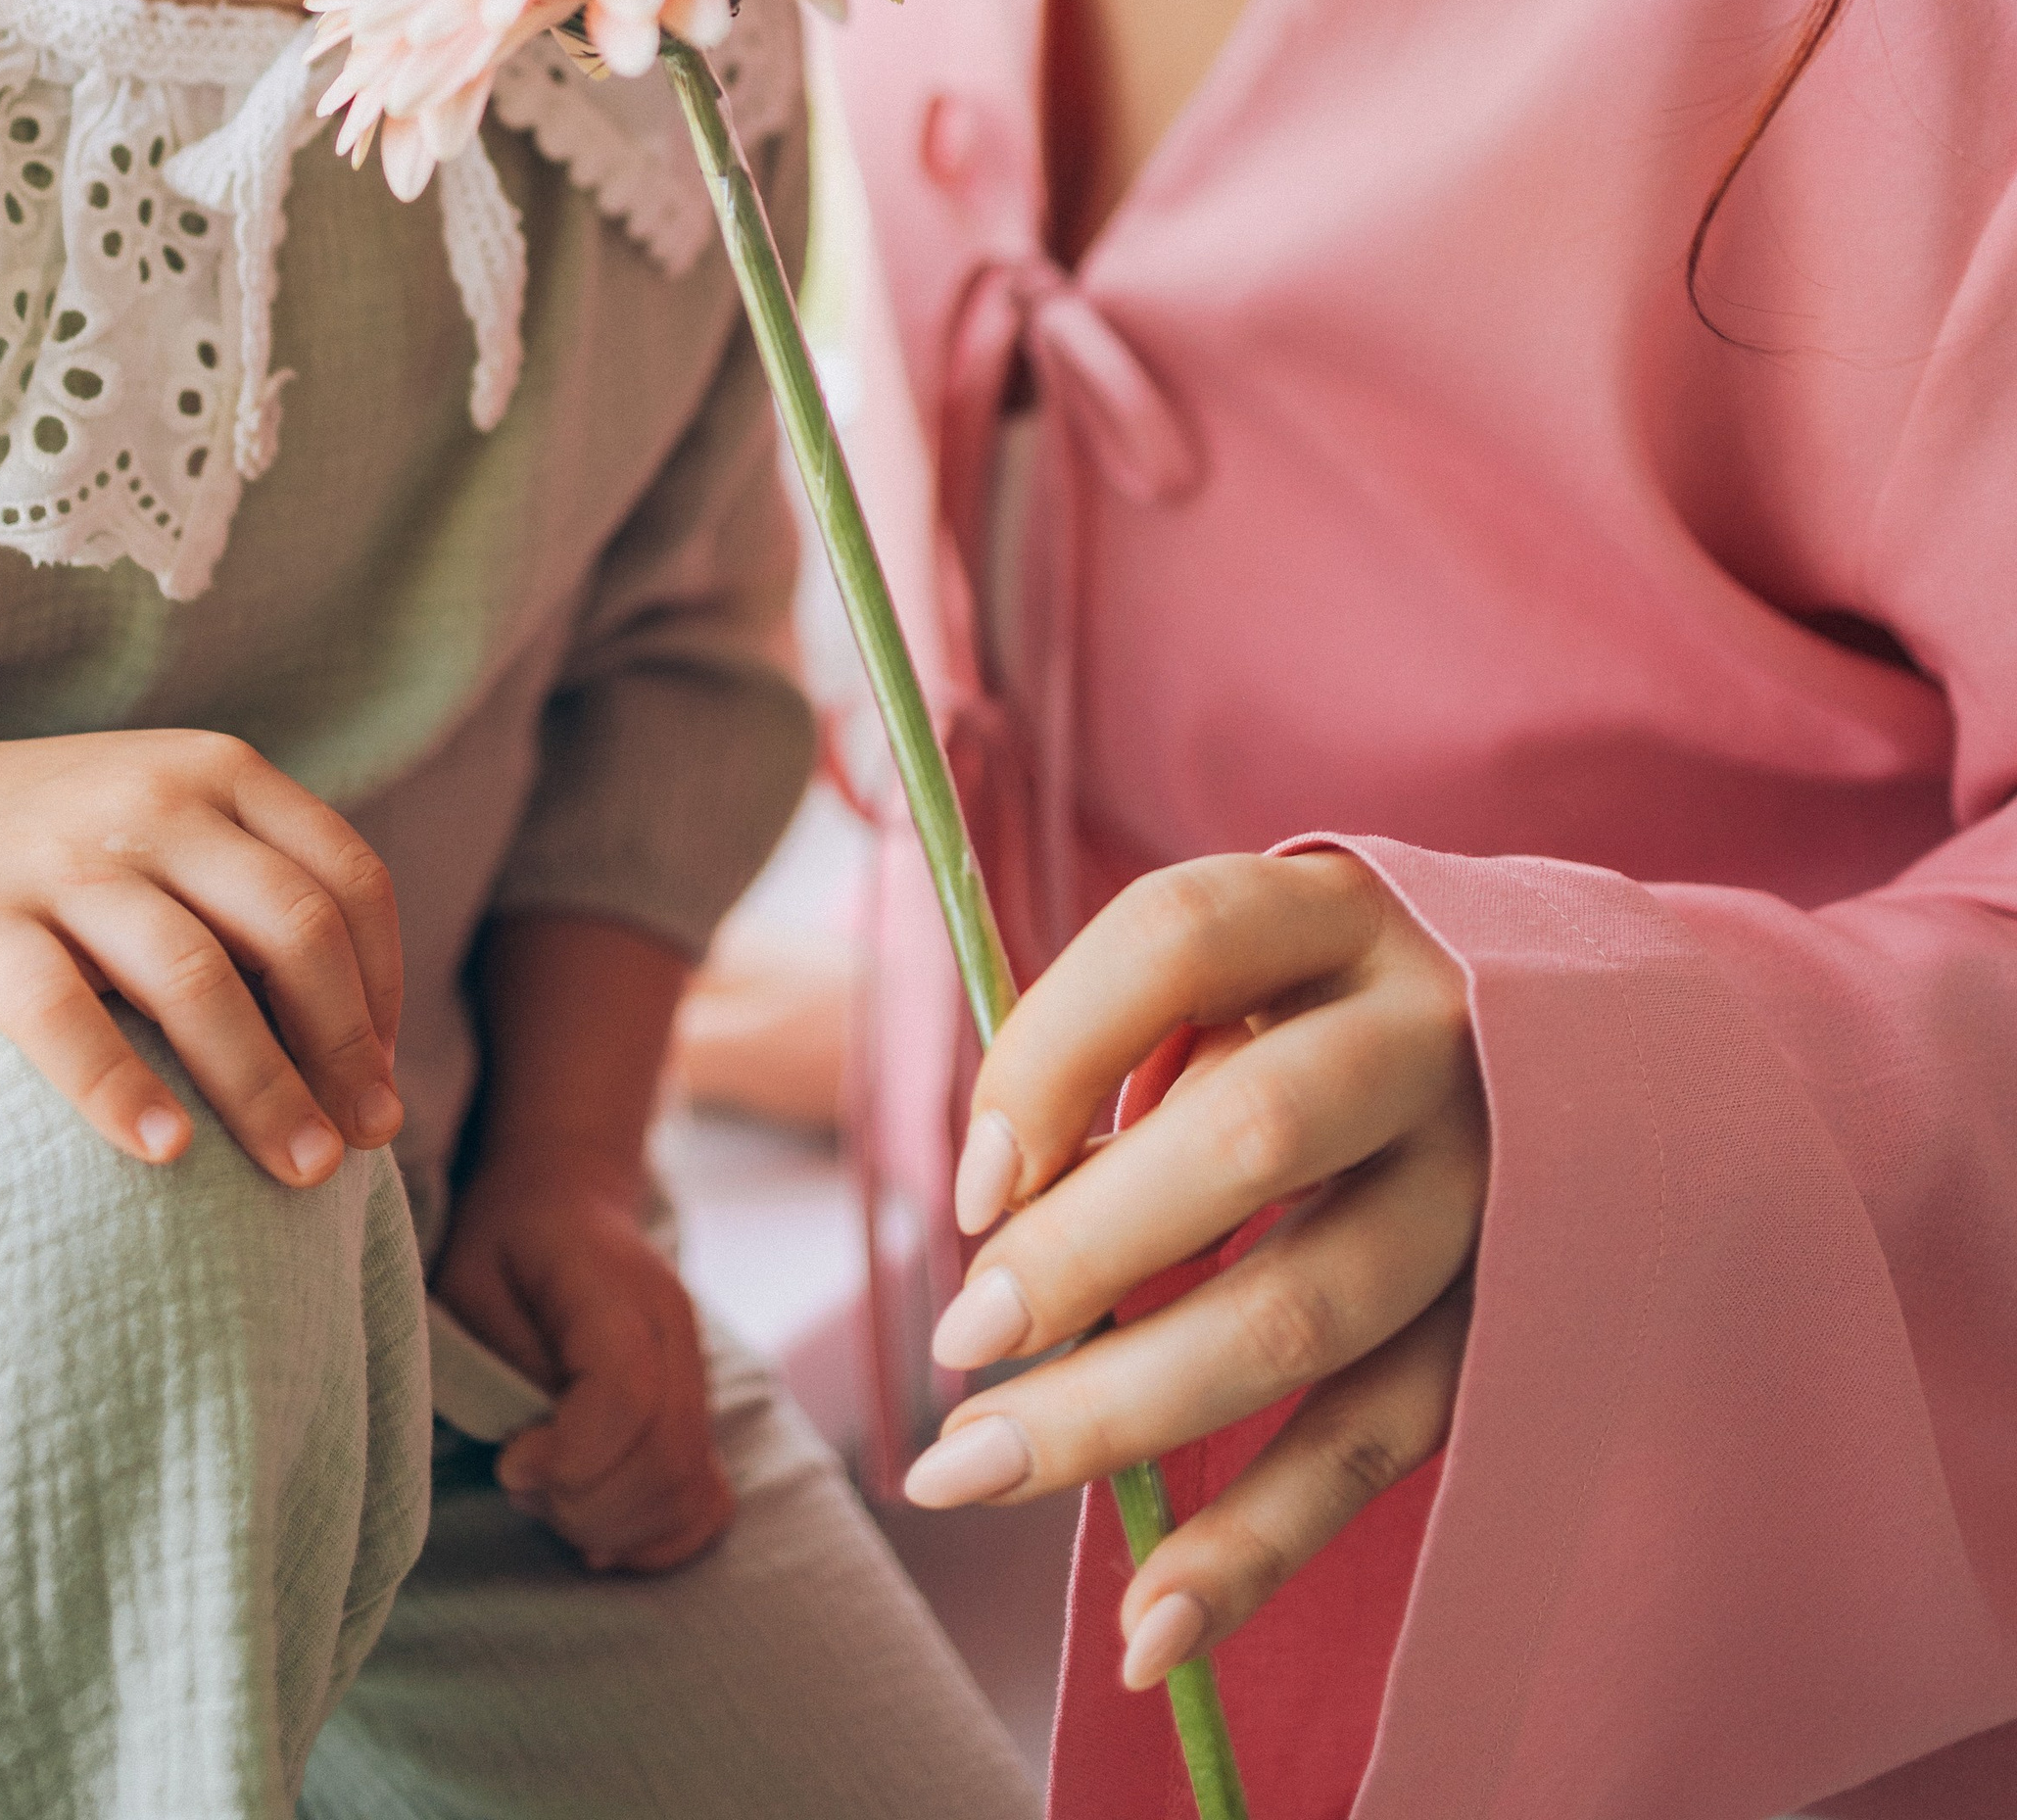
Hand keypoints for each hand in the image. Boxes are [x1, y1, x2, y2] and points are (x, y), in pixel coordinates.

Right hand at [0, 728, 402, 1185]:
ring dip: (263, 1085)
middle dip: (343, 1048)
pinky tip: (167, 1153)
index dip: (383, 987)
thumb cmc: (61, 861)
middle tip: (367, 1142)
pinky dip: (120, 1088)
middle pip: (291, 931)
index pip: (347, 880)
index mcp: (220, 771)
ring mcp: (62, 856)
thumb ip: (259, 898)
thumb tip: (370, 1048)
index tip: (382, 1078)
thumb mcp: (172, 833)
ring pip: (196, 977)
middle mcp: (154, 799)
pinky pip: (61, 1013)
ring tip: (303, 1171)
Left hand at [434, 1147, 733, 1572]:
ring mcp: (696, 1376)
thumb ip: (500, 1363)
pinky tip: (597, 1530)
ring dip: (613, 1526)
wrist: (567, 1199)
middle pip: (667, 1455)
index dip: (570, 1456)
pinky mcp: (697, 1413)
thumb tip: (533, 1453)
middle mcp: (676, 1334)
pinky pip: (707, 1500)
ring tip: (551, 1499)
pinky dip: (657, 1538)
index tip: (510, 1462)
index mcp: (619, 1289)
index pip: (629, 1395)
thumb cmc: (503, 1241)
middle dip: (585, 1504)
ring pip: (690, 1487)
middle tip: (524, 1487)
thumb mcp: (469, 1279)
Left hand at [903, 850, 1484, 1690]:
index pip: (1179, 940)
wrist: (1581, 1046)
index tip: (970, 1181)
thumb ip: (1115, 1050)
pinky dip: (1255, 1549)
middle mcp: (1432, 1035)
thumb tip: (997, 1200)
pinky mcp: (1507, 1324)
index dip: (1054, 1053)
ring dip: (1128, 1408)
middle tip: (962, 1341)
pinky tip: (1146, 1629)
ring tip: (973, 1469)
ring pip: (1309, 1307)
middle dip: (1088, 1245)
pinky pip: (1375, 1445)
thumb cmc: (1316, 1013)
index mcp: (1335, 914)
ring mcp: (1487, 1185)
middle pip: (1256, 1130)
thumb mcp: (1231, 979)